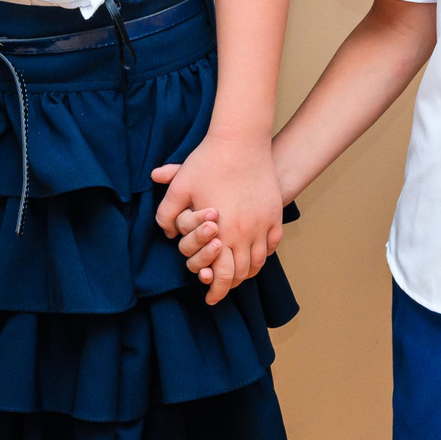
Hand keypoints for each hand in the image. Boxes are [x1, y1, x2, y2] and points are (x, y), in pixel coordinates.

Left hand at [152, 134, 283, 305]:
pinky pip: (272, 243)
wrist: (241, 141)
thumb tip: (165, 233)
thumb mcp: (180, 186)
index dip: (217, 291)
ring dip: (247, 271)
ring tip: (237, 273)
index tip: (211, 298)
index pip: (223, 275)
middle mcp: (246, 233)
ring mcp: (263, 223)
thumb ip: (167, 213)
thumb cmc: (209, 162)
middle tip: (222, 288)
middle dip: (231, 285)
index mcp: (221, 232)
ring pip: (259, 261)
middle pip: (243, 273)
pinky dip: (263, 254)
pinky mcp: (274, 212)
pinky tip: (254, 253)